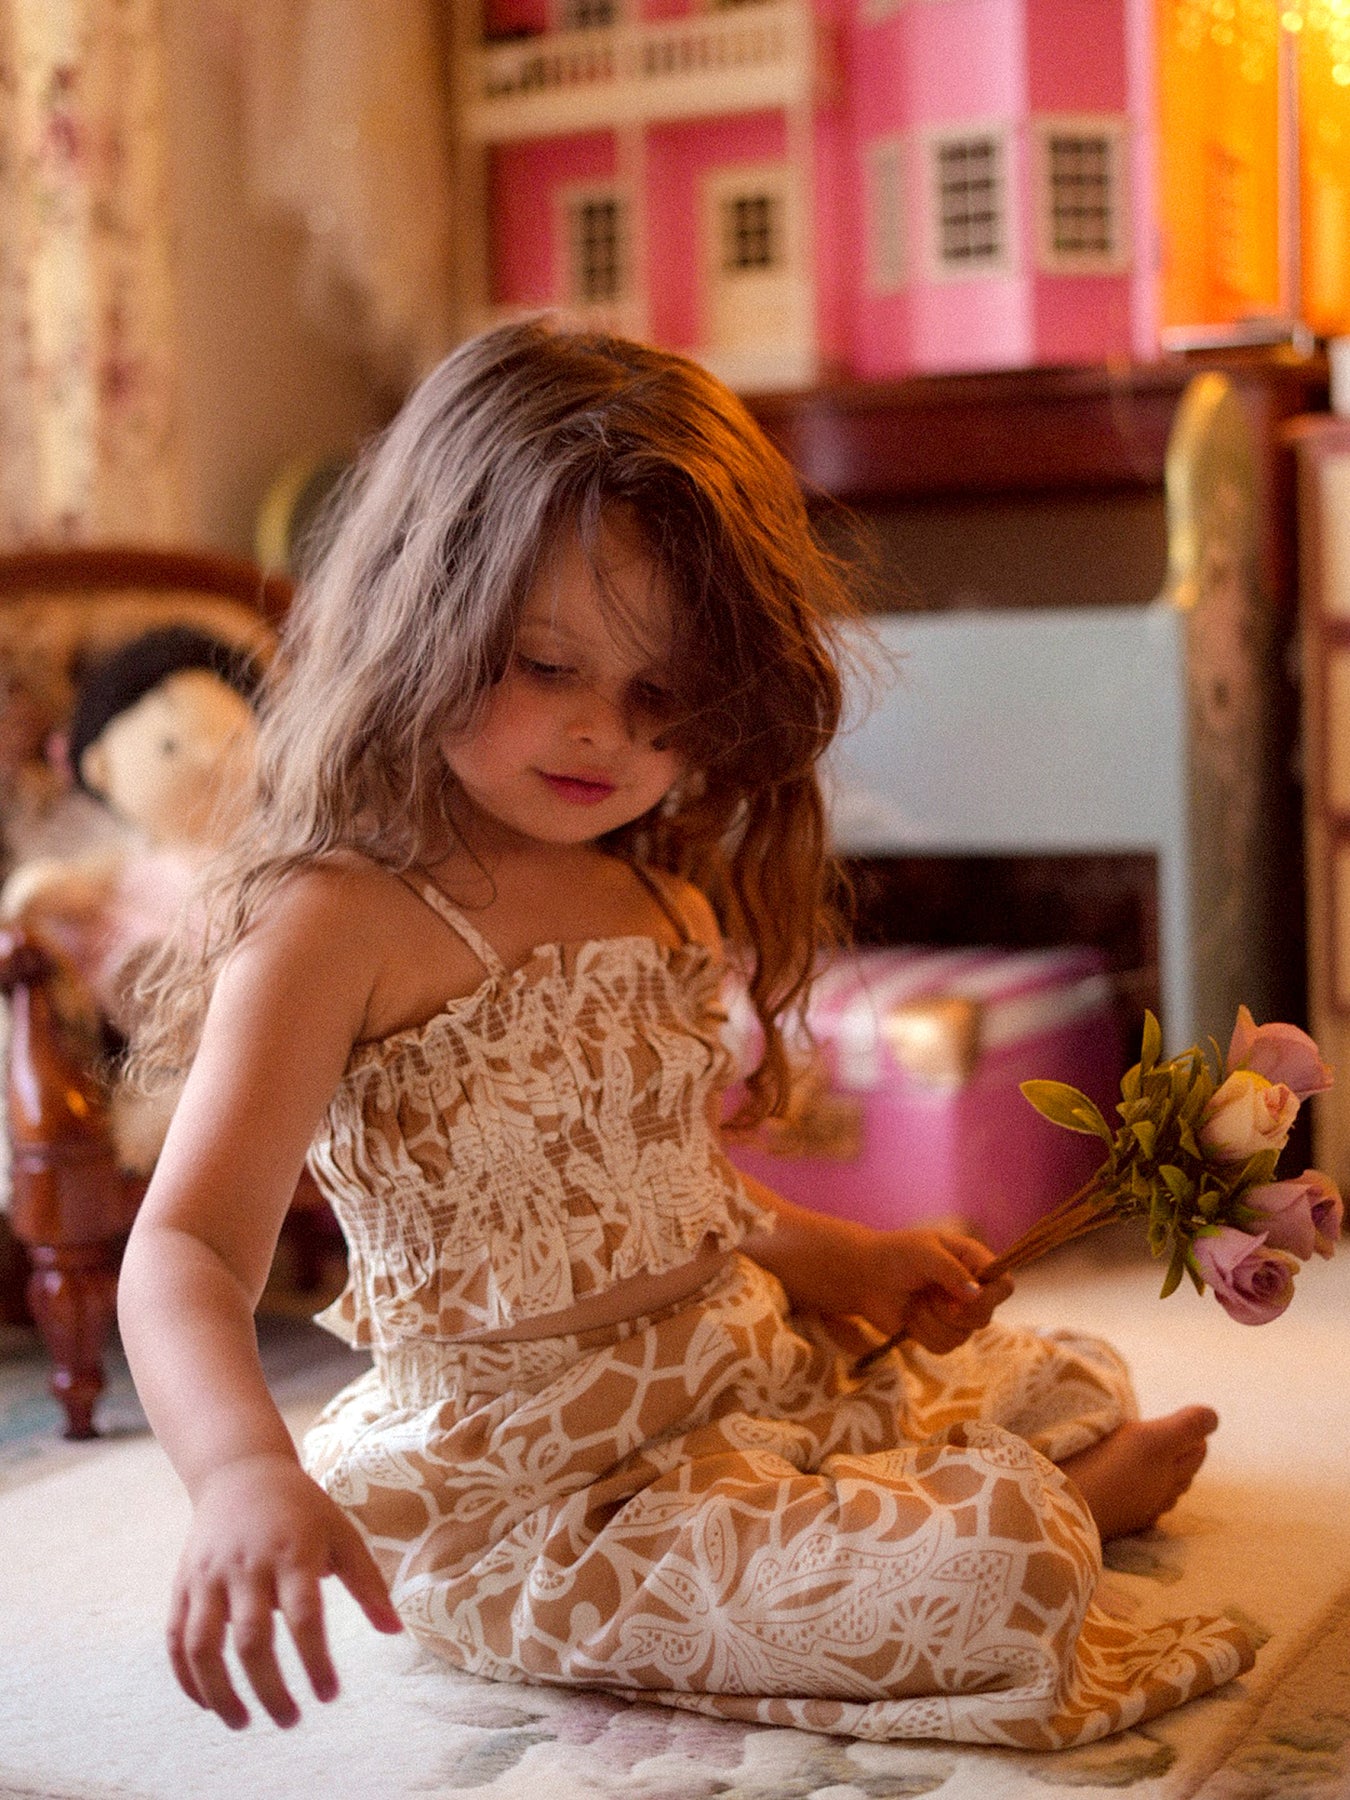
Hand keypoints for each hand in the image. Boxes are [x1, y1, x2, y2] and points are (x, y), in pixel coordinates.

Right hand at [169, 1452, 402, 1729]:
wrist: (242, 1471)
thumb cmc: (301, 1509)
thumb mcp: (341, 1533)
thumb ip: (367, 1583)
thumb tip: (394, 1632)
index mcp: (292, 1552)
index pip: (304, 1616)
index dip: (316, 1660)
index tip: (329, 1696)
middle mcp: (247, 1566)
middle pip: (252, 1638)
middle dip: (270, 1688)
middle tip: (290, 1721)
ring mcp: (210, 1575)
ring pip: (203, 1644)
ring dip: (220, 1691)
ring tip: (242, 1723)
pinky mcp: (184, 1583)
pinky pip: (176, 1637)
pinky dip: (186, 1675)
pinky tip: (207, 1701)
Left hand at [850, 1227, 1013, 1354]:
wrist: (863, 1277)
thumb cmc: (894, 1255)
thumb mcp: (924, 1252)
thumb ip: (951, 1271)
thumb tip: (977, 1295)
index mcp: (973, 1262)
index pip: (1004, 1285)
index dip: (990, 1297)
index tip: (963, 1297)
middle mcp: (970, 1289)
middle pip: (985, 1317)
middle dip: (950, 1311)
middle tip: (927, 1294)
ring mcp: (956, 1314)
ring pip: (962, 1336)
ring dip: (931, 1321)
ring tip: (914, 1301)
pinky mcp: (939, 1333)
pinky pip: (944, 1347)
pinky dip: (922, 1333)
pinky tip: (910, 1317)